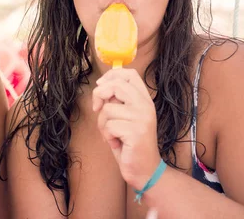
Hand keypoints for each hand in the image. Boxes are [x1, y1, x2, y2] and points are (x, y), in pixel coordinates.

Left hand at [92, 68, 160, 189]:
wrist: (144, 169)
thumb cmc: (129, 142)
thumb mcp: (124, 116)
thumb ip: (117, 100)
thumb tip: (101, 85)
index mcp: (144, 99)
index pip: (130, 74)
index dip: (111, 75)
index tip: (101, 86)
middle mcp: (146, 106)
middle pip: (117, 85)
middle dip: (99, 95)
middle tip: (97, 108)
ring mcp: (142, 118)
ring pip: (108, 108)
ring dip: (102, 124)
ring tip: (112, 134)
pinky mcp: (136, 132)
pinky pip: (109, 126)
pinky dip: (107, 136)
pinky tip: (117, 143)